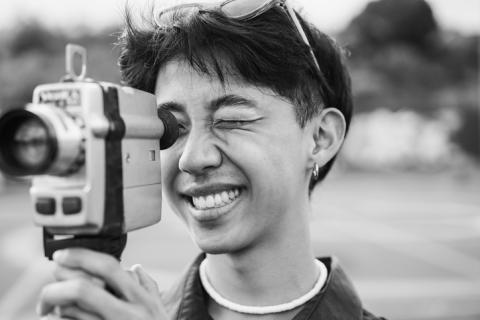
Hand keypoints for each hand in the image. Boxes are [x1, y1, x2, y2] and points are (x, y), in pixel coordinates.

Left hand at [37, 248, 167, 319]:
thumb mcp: (160, 313)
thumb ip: (149, 288)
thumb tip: (134, 268)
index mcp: (142, 300)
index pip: (109, 268)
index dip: (80, 256)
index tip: (60, 256)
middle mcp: (127, 315)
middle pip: (82, 288)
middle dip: (58, 282)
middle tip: (51, 284)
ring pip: (69, 312)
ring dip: (54, 306)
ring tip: (51, 307)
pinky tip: (54, 318)